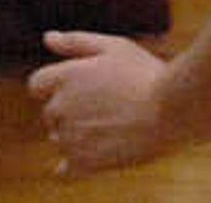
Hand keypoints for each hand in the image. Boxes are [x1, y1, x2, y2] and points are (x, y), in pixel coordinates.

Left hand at [28, 29, 174, 173]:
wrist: (172, 110)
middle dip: (68, 112)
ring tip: (107, 132)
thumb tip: (47, 38)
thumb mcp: (112, 47)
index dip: (53, 88)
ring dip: (75, 137)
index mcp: (63, 77)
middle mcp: (61, 106)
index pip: (37, 85)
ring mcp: (73, 136)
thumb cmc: (145, 74)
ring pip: (61, 139)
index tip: (75, 92)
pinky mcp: (88, 162)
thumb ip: (75, 42)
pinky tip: (66, 171)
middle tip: (102, 111)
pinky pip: (66, 171)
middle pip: (50, 114)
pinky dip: (65, 170)